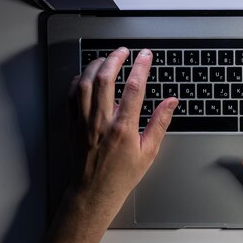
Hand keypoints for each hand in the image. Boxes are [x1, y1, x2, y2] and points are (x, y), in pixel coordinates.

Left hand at [68, 47, 177, 213]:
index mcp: (123, 128)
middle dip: (115, 59)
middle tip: (124, 51)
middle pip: (105, 79)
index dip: (141, 67)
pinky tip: (86, 76)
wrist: (95, 191)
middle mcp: (101, 122)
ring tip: (106, 59)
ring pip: (85, 84)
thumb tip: (171, 102)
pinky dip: (78, 81)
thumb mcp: (149, 151)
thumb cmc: (122, 175)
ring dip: (95, 66)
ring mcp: (84, 122)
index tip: (145, 55)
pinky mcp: (73, 125)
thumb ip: (160, 123)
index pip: (134, 88)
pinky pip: (71, 96)